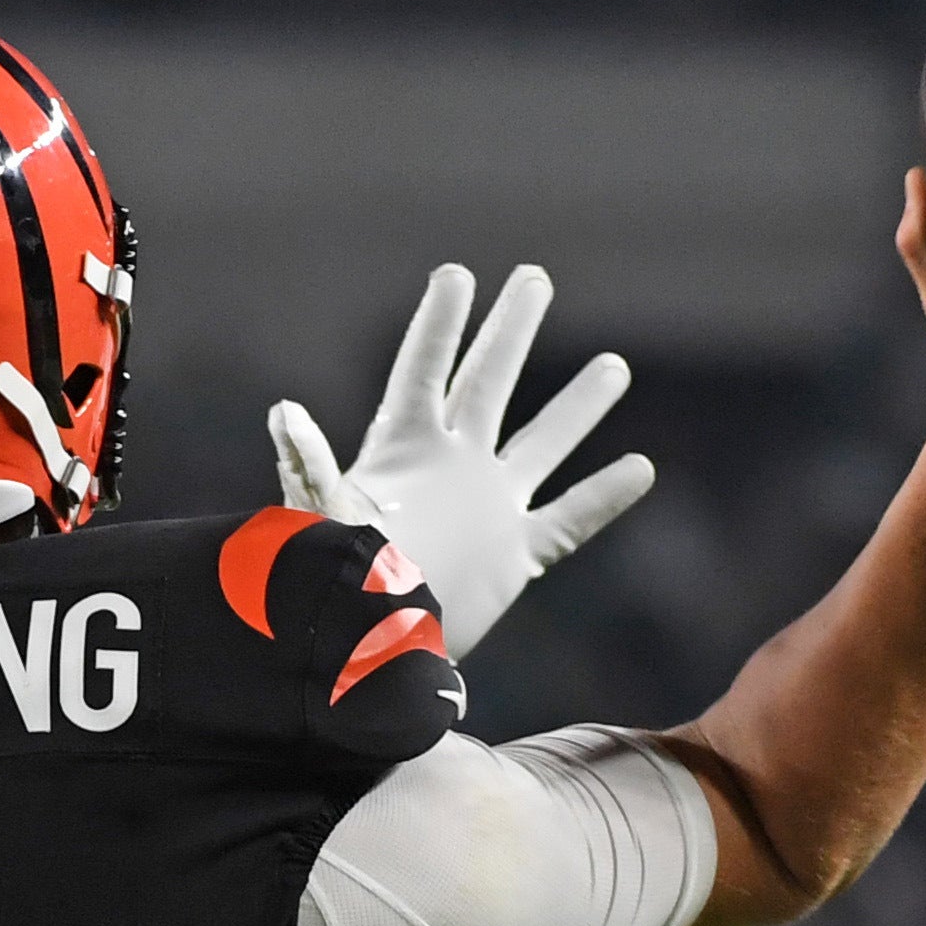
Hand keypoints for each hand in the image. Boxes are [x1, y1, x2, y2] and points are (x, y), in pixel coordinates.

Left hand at [268, 264, 654, 655]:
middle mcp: (452, 468)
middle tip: (535, 278)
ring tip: (615, 366)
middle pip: (487, 384)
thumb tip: (283, 412)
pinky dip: (604, 496)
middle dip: (510, 332)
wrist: (367, 650)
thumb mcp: (318, 521)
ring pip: (542, 445)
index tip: (457, 275)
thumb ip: (308, 466)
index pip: (422, 372)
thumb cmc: (335, 585)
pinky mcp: (513, 557)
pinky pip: (569, 520)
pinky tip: (641, 467)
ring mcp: (486, 509)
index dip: (438, 324)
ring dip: (576, 407)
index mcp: (403, 451)